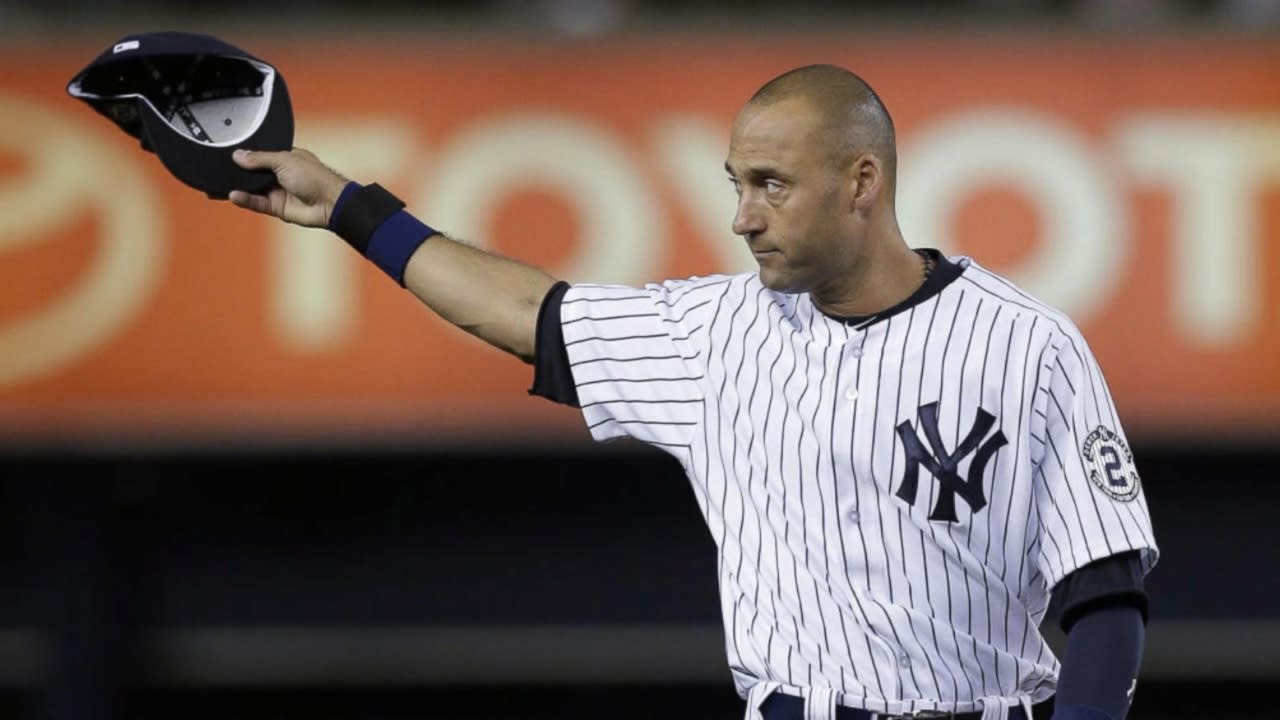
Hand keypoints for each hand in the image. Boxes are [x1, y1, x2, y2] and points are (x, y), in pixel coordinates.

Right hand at [229, 147, 349, 227]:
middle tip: (216, 171)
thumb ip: (259, 159)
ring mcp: (277, 191)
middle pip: (253, 173)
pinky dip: (245, 199)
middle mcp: (279, 174)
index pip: (259, 155)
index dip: (244, 156)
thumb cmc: (314, 176)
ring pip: (252, 189)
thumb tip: (238, 155)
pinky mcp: (276, 207)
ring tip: (217, 185)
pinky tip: (233, 195)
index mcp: (284, 158)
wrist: (329, 202)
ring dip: (237, 187)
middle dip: (237, 173)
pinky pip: (256, 202)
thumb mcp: (284, 160)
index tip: (226, 155)